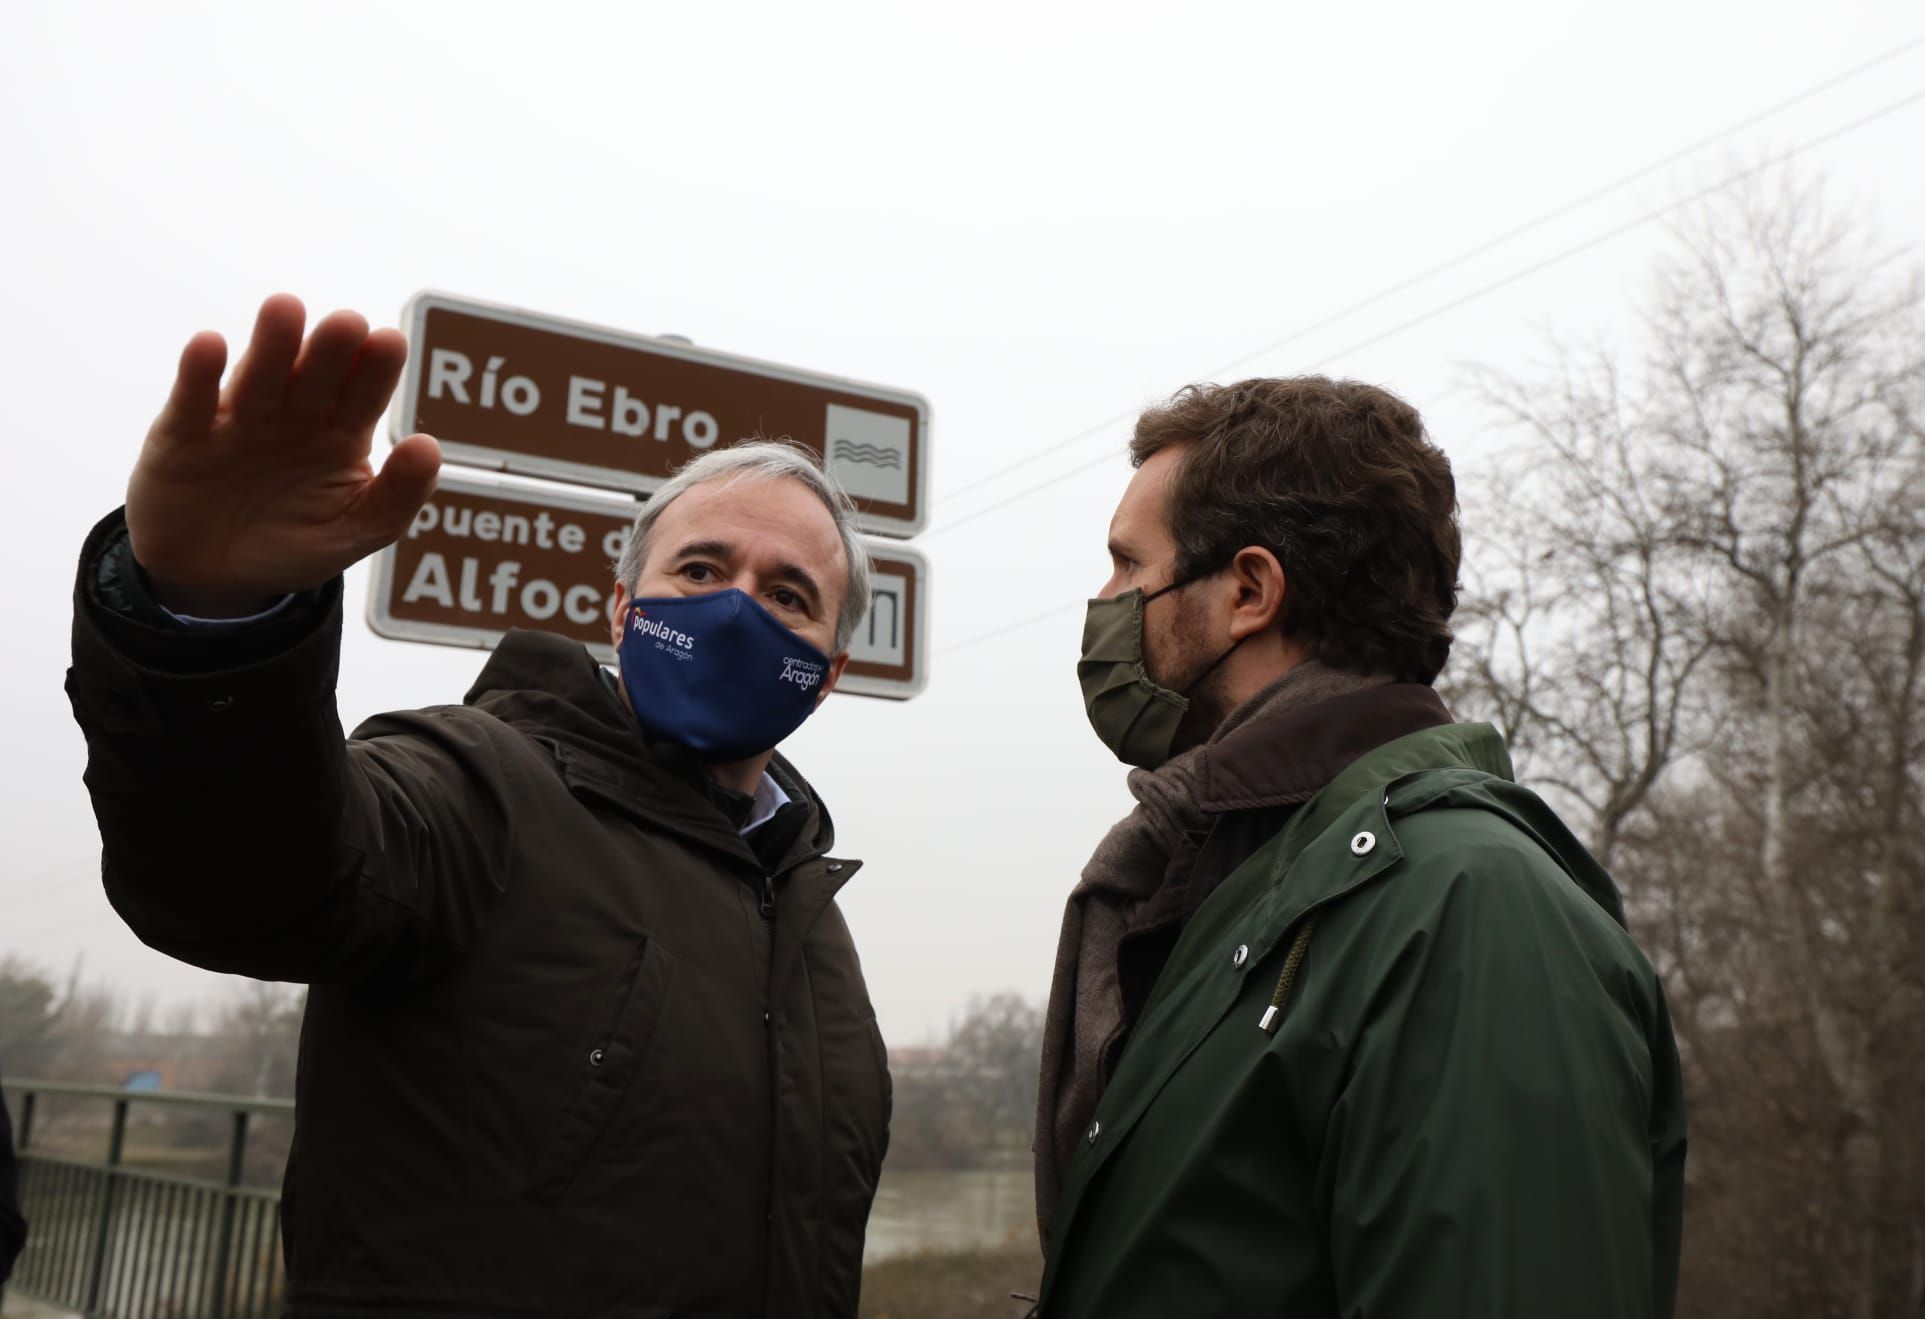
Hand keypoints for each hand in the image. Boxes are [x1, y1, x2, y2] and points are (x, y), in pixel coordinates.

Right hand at [126, 294, 442, 616]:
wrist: (214, 579)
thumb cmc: (292, 546)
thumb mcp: (353, 533)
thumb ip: (396, 497)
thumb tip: (430, 447)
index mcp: (341, 433)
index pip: (363, 394)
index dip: (375, 369)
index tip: (389, 343)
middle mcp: (292, 415)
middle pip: (315, 375)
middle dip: (330, 349)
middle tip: (348, 323)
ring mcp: (239, 419)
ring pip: (259, 376)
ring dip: (272, 345)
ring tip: (285, 309)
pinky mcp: (184, 434)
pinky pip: (193, 400)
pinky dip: (199, 373)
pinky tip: (210, 345)